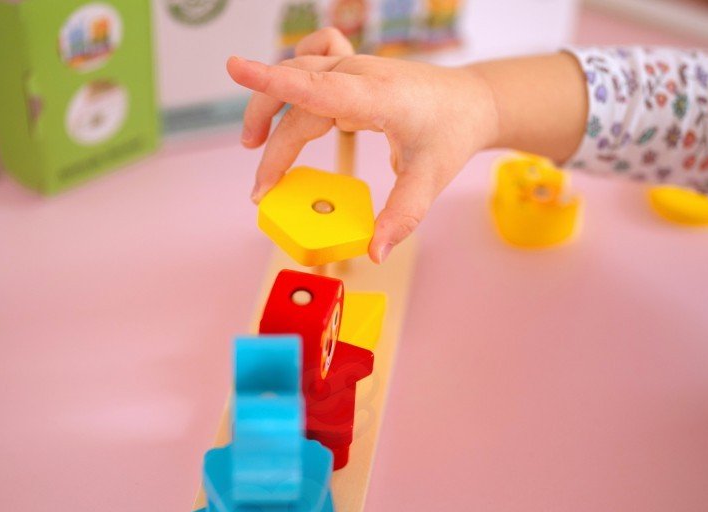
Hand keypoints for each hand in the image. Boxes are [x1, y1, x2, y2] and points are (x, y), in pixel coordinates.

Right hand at [227, 27, 496, 262]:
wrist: (471, 102)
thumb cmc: (451, 134)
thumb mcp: (429, 181)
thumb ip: (400, 217)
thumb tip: (375, 252)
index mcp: (377, 97)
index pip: (317, 87)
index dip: (274, 82)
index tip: (237, 70)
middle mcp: (360, 74)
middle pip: (297, 92)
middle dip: (270, 137)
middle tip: (261, 188)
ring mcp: (354, 67)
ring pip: (297, 75)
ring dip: (270, 104)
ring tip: (255, 146)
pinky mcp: (352, 72)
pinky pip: (312, 63)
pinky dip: (293, 78)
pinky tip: (290, 105)